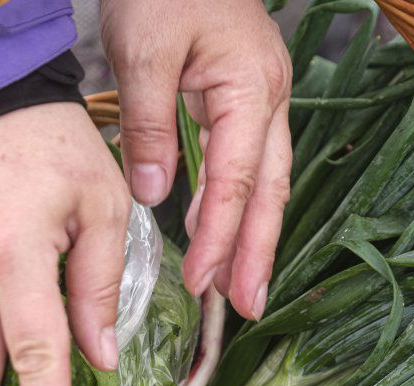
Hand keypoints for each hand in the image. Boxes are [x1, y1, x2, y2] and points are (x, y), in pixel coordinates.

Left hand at [101, 0, 292, 319]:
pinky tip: (215, 234)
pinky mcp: (240, 98)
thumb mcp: (143, 50)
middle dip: (259, 252)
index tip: (201, 282)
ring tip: (236, 289)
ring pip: (264, 181)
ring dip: (251, 235)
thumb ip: (148, 124)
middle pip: (270, 190)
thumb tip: (153, 195)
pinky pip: (245, 163)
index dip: (221, 237)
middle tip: (249, 307)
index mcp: (249, 87)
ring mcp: (259, 98)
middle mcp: (266, 97)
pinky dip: (233, 203)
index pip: (237, 181)